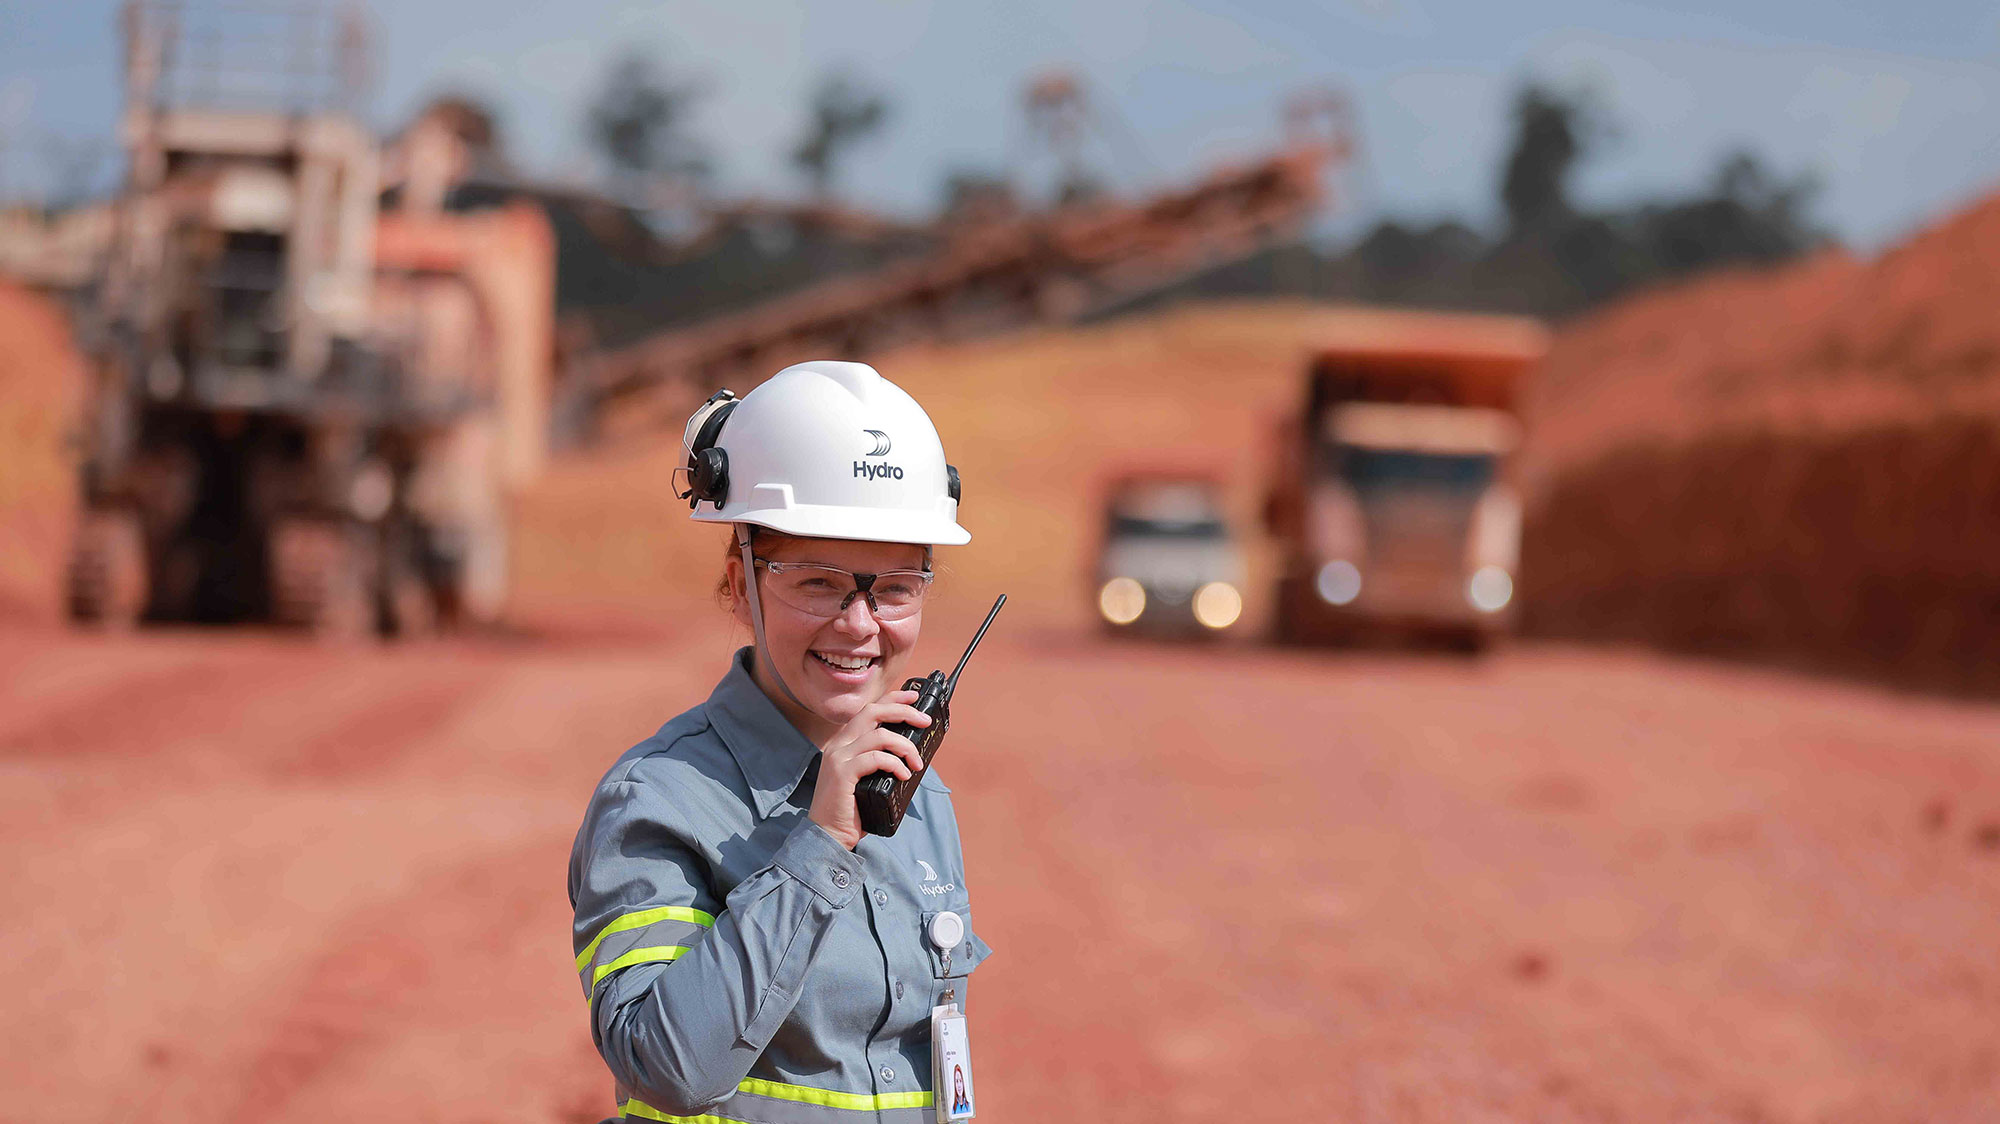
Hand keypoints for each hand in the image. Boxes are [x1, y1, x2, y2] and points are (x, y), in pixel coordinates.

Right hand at [808, 689, 930, 848]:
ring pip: (879, 735)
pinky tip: (904, 775)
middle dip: (903, 711)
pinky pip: (875, 758)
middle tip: (924, 721)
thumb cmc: (851, 808)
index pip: (869, 710)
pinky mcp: (843, 773)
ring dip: (905, 746)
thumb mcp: (866, 777)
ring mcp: (839, 757)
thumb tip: (911, 752)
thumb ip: (879, 760)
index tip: (913, 697)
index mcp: (844, 742)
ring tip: (916, 763)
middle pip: (873, 712)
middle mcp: (839, 744)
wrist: (828, 833)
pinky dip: (895, 764)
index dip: (892, 699)